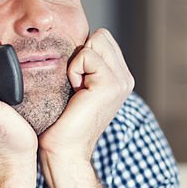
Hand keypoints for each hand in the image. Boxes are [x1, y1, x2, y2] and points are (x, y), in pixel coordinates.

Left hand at [39, 28, 134, 164]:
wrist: (65, 151)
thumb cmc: (61, 122)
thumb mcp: (76, 86)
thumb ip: (84, 64)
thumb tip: (71, 41)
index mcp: (119, 77)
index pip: (101, 39)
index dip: (82, 53)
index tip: (75, 83)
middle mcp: (125, 78)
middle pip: (101, 35)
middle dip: (82, 54)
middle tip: (75, 85)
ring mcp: (121, 81)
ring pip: (96, 40)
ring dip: (77, 62)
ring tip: (76, 89)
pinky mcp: (111, 83)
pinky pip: (86, 54)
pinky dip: (73, 70)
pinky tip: (75, 93)